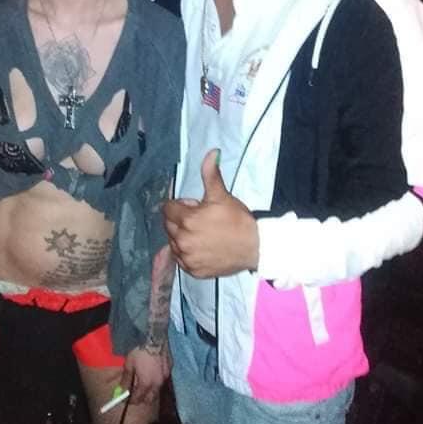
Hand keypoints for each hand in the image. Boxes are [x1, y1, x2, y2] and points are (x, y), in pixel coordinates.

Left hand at [121, 345, 170, 403]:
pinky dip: (156, 381)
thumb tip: (121, 390)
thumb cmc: (139, 351)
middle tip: (134, 394)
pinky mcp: (169, 369)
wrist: (155, 337)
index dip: (130, 400)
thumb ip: (126, 380)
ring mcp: (165, 377)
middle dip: (141, 399)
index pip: (138, 398)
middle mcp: (157, 383)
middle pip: (149, 399)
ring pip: (157, 390)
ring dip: (150, 391)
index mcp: (146, 384)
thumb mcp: (129, 365)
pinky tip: (152, 373)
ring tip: (143, 384)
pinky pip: (162, 380)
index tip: (125, 399)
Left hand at [163, 149, 258, 278]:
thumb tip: (212, 152)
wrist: (255, 247)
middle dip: (179, 221)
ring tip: (201, 234)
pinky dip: (187, 253)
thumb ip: (211, 174)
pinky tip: (202, 248)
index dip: (180, 206)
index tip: (194, 208)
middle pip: (169, 226)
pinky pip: (181, 260)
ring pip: (173, 243)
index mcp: (186, 220)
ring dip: (182, 237)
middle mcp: (182, 241)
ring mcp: (187, 258)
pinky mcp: (193, 271)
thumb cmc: (237, 220)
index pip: (168, 209)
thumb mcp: (222, 196)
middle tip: (200, 220)